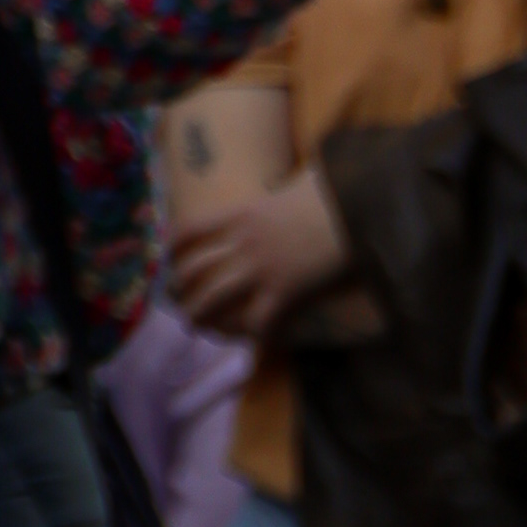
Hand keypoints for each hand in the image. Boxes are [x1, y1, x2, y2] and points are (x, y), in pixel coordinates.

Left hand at [166, 164, 352, 341]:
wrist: (356, 204)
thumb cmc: (331, 189)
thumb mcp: (293, 183)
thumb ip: (281, 190)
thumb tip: (294, 183)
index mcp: (240, 214)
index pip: (190, 231)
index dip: (173, 248)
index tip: (169, 261)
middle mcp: (242, 242)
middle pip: (193, 270)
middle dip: (179, 290)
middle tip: (179, 302)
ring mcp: (261, 268)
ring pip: (212, 299)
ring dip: (200, 316)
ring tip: (196, 327)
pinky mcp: (286, 290)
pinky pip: (257, 321)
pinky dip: (252, 335)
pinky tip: (253, 342)